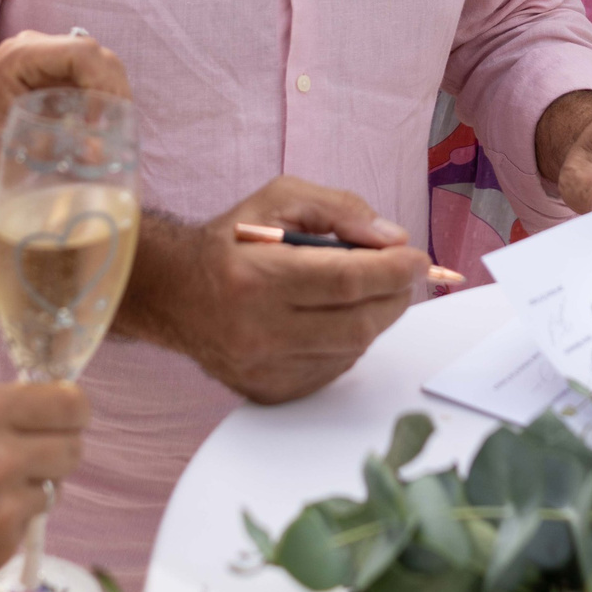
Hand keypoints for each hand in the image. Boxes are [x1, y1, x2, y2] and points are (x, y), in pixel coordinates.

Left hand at [0, 32, 131, 212]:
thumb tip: (100, 153)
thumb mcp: (15, 149)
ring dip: (108, 95)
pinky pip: (86, 77)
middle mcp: (32, 47)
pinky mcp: (47, 72)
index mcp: (20, 57)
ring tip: (108, 130)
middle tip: (115, 129)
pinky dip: (98, 99)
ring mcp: (41, 58)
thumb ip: (58, 147)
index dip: (102, 85)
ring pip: (96, 64)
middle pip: (95, 54)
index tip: (99, 123)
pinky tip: (96, 126)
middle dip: (112, 90)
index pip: (82, 53)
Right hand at [0, 382, 87, 591]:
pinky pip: (26, 527)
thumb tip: (32, 415)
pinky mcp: (1, 551)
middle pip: (73, 447)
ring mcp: (4, 510)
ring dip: (29, 490)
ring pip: (52, 490)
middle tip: (28, 456)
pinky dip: (7, 524)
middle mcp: (0, 457)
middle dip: (55, 449)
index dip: (68, 410)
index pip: (68, 403)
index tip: (62, 416)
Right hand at [118, 178, 425, 404]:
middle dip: (394, 296)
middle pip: (358, 323)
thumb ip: (339, 210)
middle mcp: (258, 330)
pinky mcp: (268, 391)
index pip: (346, 280)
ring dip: (373, 319)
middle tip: (403, 274)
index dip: (393, 270)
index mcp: (257, 277)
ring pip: (350, 350)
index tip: (417, 258)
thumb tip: (392, 239)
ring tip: (366, 292)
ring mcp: (263, 368)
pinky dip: (348, 343)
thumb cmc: (230, 241)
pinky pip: (333, 371)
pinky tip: (335, 318)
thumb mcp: (278, 200)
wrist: (173, 292)